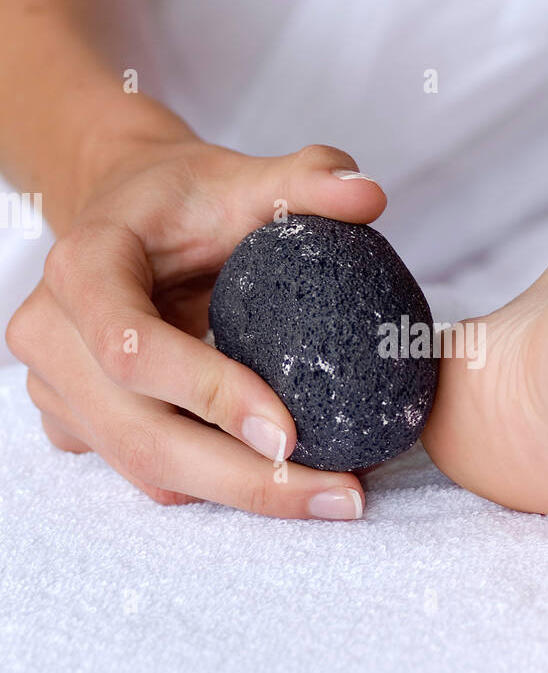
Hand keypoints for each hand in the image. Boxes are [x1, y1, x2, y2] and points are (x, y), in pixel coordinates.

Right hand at [6, 136, 385, 516]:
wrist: (126, 212)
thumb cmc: (181, 197)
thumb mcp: (241, 176)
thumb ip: (306, 178)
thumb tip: (370, 197)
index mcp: (81, 268)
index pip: (132, 348)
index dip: (207, 394)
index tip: (291, 431)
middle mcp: (52, 337)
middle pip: (142, 436)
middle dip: (246, 478)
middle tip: (340, 494)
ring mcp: (58, 389)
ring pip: (148, 470)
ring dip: (242, 494)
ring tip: (332, 496)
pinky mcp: (78, 425)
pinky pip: (149, 475)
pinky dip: (220, 488)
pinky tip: (290, 483)